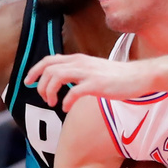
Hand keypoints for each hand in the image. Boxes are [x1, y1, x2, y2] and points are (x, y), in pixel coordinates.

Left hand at [24, 54, 156, 111]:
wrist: (139, 76)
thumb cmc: (118, 76)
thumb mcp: (94, 70)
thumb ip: (79, 72)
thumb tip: (65, 81)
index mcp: (79, 59)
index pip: (49, 60)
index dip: (35, 70)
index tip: (28, 82)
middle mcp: (80, 63)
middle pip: (49, 68)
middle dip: (40, 84)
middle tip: (44, 98)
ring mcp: (88, 73)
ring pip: (57, 77)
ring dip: (49, 92)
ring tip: (53, 103)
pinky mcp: (96, 84)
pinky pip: (73, 92)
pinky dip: (66, 101)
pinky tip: (66, 108)